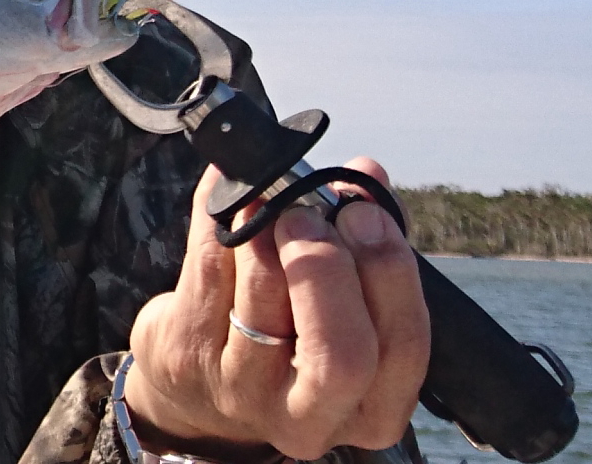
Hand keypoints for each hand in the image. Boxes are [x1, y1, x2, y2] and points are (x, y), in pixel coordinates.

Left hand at [123, 158, 430, 461]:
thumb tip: (367, 174)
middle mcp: (310, 417)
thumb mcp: (344, 304)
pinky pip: (209, 270)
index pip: (403, 345)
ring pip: (264, 304)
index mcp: (372, 409)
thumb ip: (366, 244)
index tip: (363, 212)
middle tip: (308, 216)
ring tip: (269, 205)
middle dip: (330, 269)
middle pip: (341, 354)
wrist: (199, 370)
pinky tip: (232, 197)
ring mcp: (244, 393)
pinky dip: (222, 219)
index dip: (387, 270)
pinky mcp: (189, 357)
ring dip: (268, 234)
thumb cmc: (292, 326)